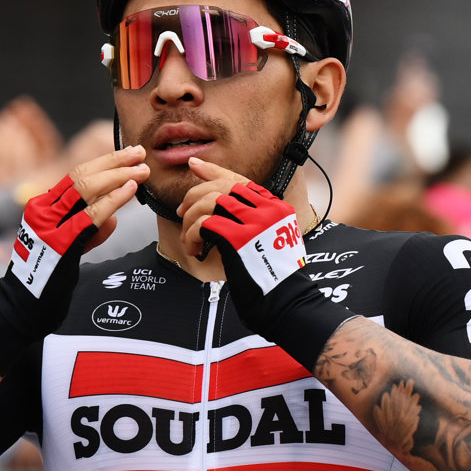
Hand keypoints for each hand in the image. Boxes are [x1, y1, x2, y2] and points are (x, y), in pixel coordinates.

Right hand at [0, 146, 147, 373]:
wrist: (22, 310)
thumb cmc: (47, 281)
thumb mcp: (68, 249)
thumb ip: (87, 231)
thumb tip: (113, 218)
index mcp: (41, 207)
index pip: (76, 175)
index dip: (105, 162)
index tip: (128, 155)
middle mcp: (41, 210)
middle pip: (81, 174)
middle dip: (114, 161)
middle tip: (139, 153)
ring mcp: (47, 225)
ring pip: (85, 188)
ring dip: (118, 176)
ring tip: (141, 170)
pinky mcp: (58, 243)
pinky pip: (90, 216)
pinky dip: (113, 200)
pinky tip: (130, 191)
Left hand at [187, 157, 354, 371]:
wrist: (287, 304)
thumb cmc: (274, 281)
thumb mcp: (270, 242)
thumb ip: (251, 223)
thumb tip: (220, 213)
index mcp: (276, 208)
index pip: (240, 181)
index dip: (214, 171)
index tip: (194, 166)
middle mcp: (268, 210)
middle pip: (221, 187)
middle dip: (195, 195)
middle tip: (182, 212)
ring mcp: (256, 223)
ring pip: (210, 203)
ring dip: (192, 220)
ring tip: (189, 238)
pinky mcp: (240, 240)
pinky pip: (205, 225)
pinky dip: (192, 236)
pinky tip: (195, 250)